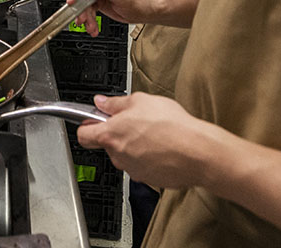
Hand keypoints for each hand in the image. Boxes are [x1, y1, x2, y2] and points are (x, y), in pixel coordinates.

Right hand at [68, 0, 156, 34]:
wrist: (147, 11)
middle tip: (80, 18)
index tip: (72, 0)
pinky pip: (87, 9)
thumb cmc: (141, 1)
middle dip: (80, 6)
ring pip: (83, 2)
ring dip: (85, 16)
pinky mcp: (98, 0)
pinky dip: (88, 19)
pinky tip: (92, 26)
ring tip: (90, 26)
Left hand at [77, 93, 213, 189]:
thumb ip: (115, 103)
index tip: (93, 120)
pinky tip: (163, 146)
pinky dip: (149, 157)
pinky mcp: (148, 179)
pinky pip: (142, 165)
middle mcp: (118, 155)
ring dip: (134, 145)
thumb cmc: (171, 126)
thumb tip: (101, 102)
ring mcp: (133, 169)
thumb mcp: (140, 101)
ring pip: (126, 155)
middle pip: (108, 144)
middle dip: (117, 133)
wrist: (197, 152)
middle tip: (135, 121)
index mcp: (111, 135)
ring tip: (155, 133)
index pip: (83, 135)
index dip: (86, 125)